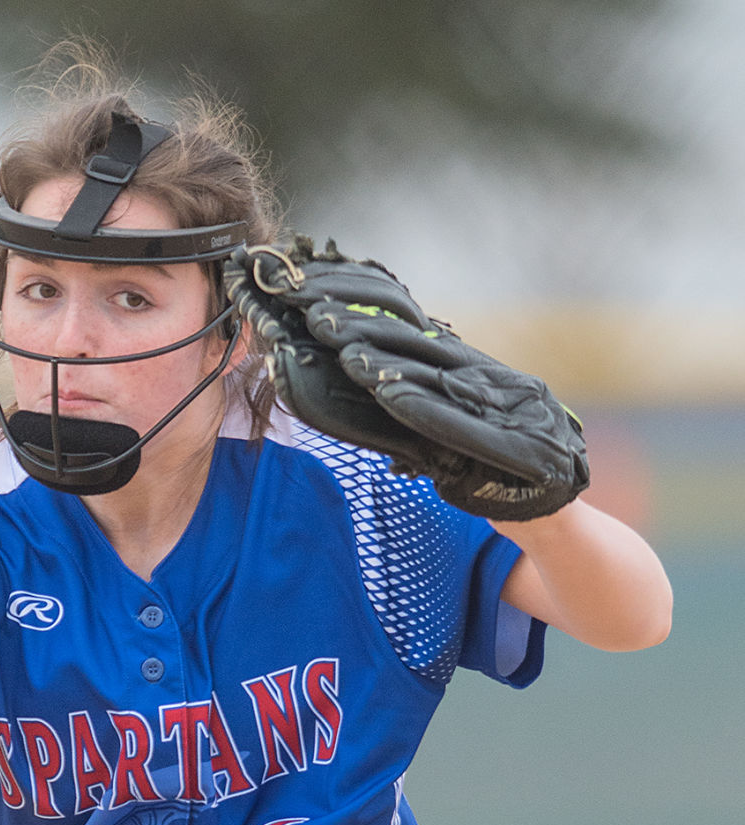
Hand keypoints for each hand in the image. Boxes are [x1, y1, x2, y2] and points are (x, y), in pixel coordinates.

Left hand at [226, 238, 588, 520]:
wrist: (552, 506)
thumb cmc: (487, 467)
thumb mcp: (439, 426)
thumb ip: (403, 398)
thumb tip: (353, 366)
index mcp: (461, 365)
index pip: (400, 320)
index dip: (355, 300)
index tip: (304, 286)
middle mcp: (481, 376)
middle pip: (408, 338)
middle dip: (355, 320)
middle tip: (305, 305)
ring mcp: (501, 408)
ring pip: (430, 374)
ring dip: (380, 357)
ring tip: (336, 344)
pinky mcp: (516, 447)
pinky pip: (463, 427)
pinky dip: (426, 408)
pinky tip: (391, 394)